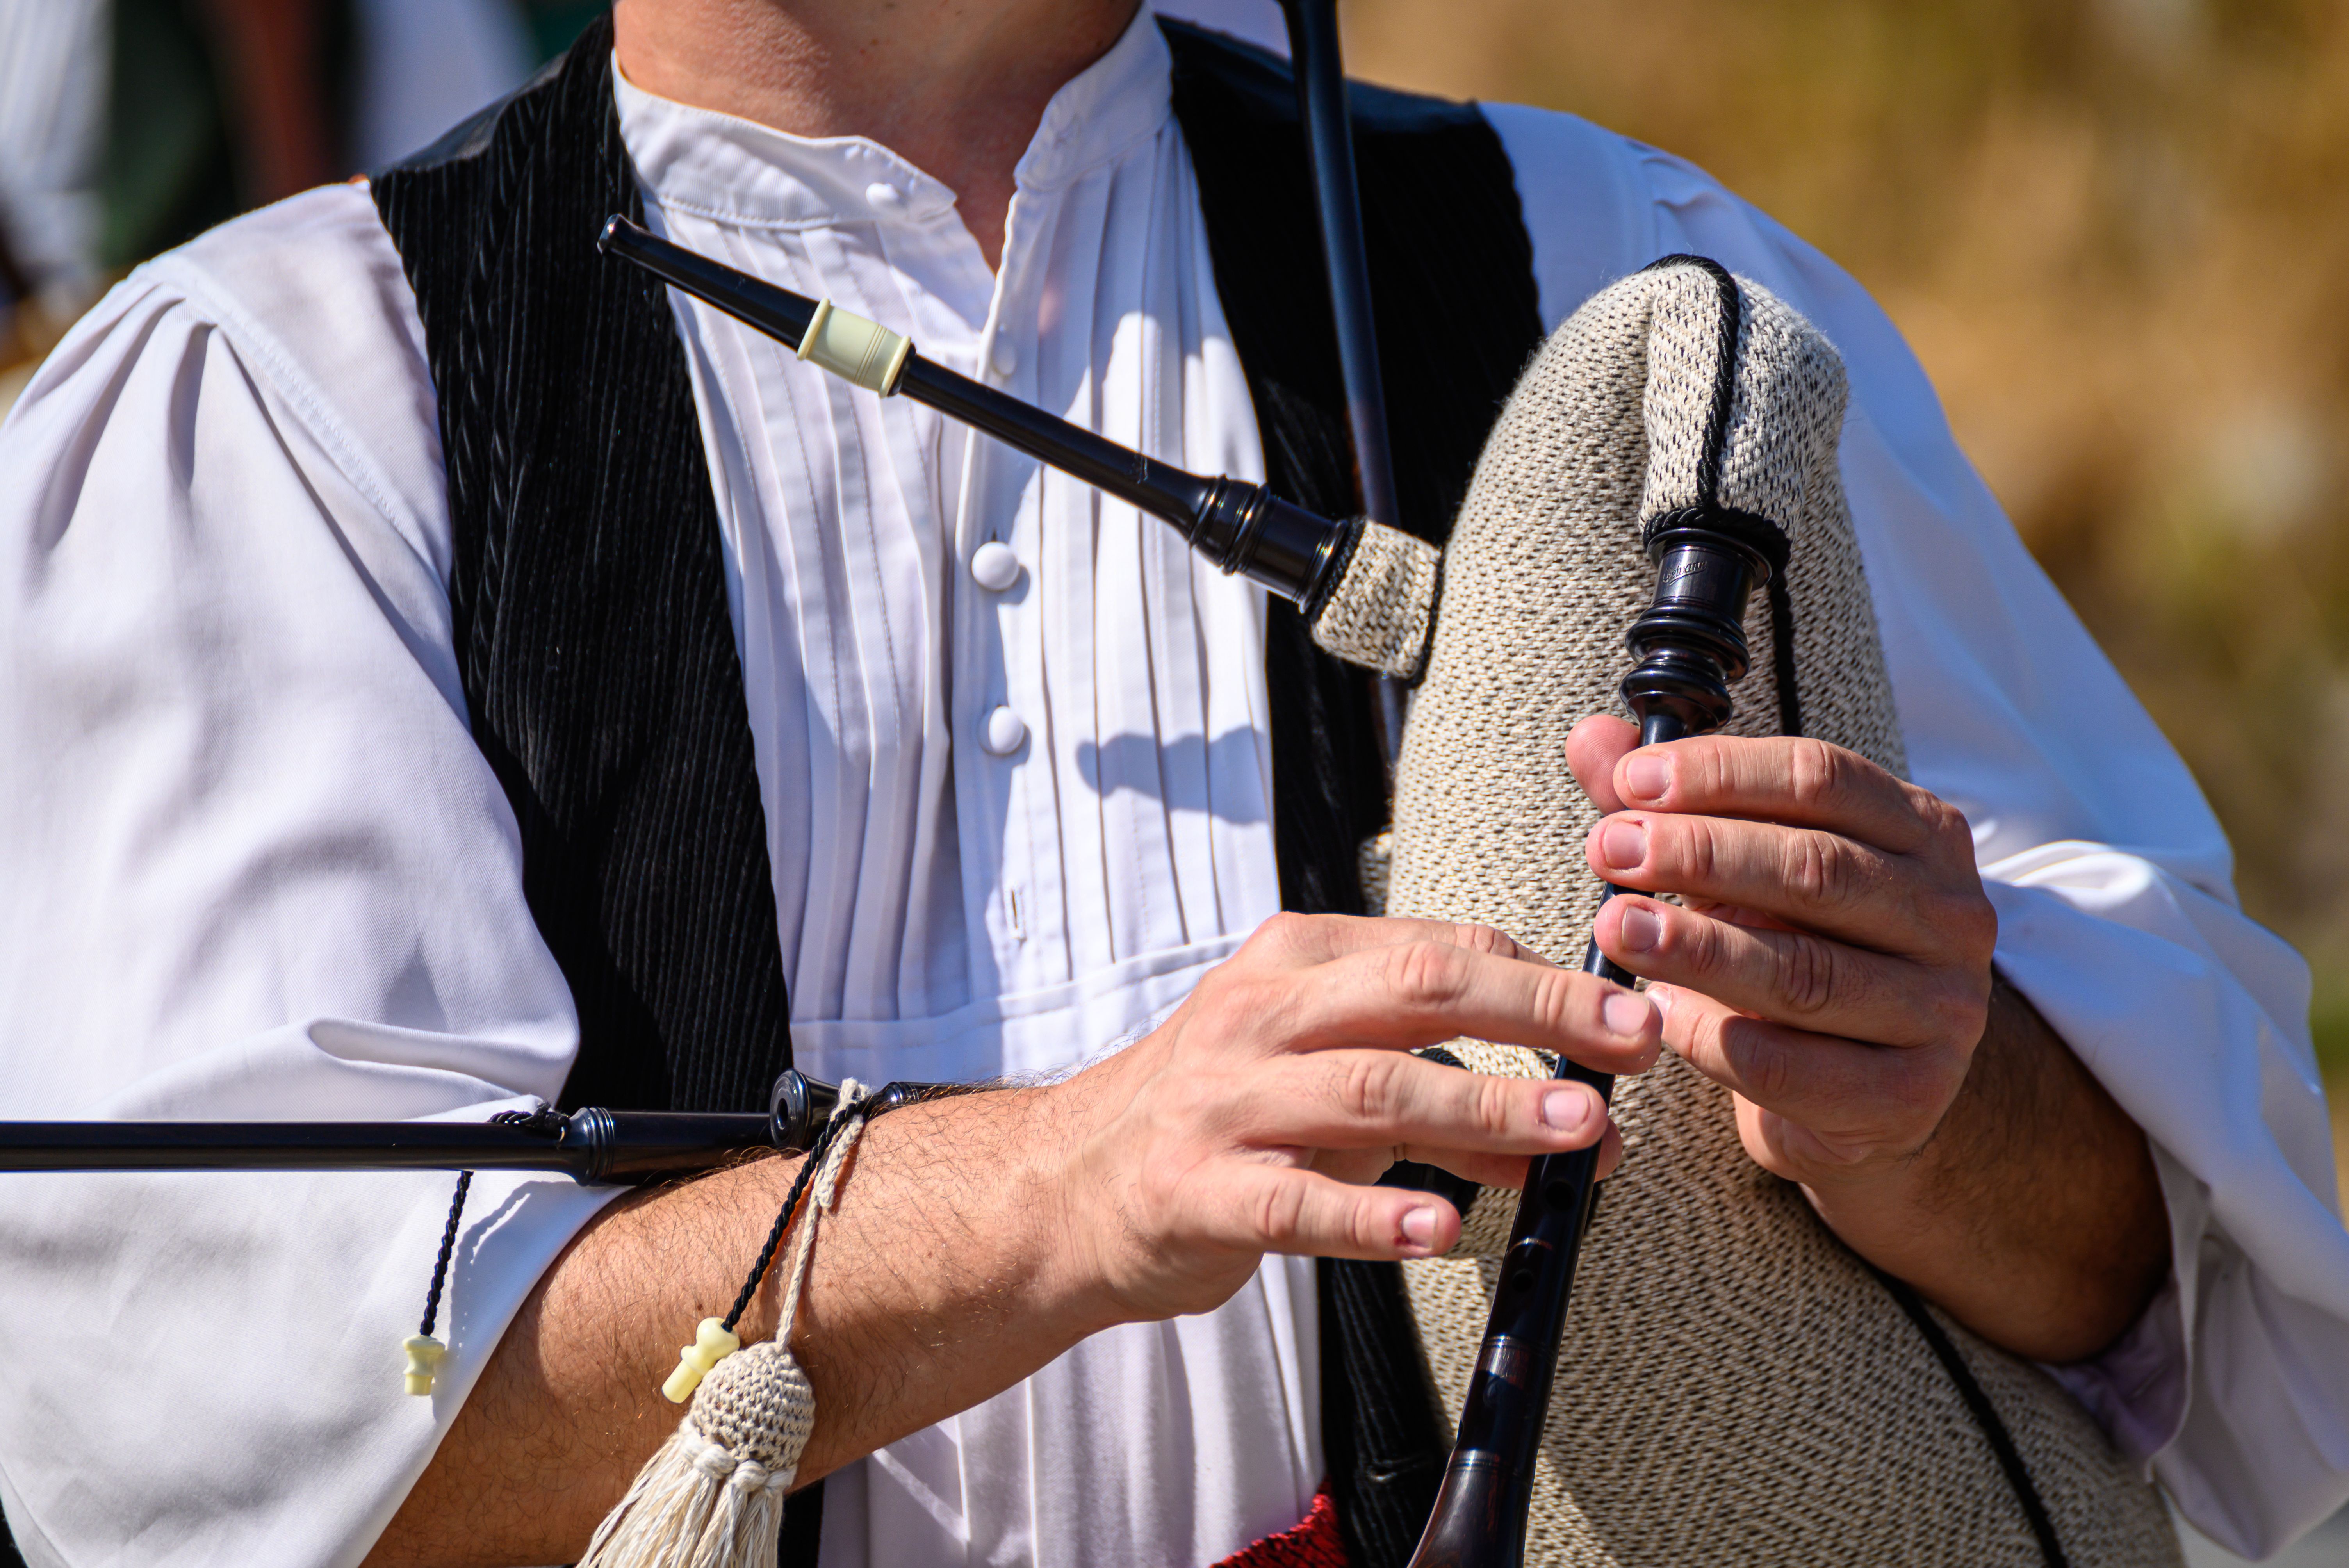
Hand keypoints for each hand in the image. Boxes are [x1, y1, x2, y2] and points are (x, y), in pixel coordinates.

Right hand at [1045, 913, 1656, 1321]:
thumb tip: (1575, 1131)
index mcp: (1294, 963)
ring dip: (1483, 1111)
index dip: (1543, 979)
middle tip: (1633, 1047)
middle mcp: (1258, 1016)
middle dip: (1538, 1018)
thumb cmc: (1222, 1119)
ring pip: (1371, 1090)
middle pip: (1419, 993)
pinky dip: (1373, 1215)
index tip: (1626, 1011)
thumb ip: (1447, 1103)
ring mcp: (1224, 1102)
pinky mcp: (1197, 1191)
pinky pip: (1296, 1201)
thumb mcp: (1328, 1084)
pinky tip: (1441, 1230)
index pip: (1438, 949)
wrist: (1070, 1187)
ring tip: (1572, 1135)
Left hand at [1567, 715, 2166, 1360]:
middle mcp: (1951, 916)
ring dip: (1696, 948)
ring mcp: (1940, 1012)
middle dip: (1700, 855)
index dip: (1721, 773)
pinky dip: (1709, 1036)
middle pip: (1815, 869)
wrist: (1861, 1089)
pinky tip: (1655, 1013)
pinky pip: (1785, 1065)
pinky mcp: (1907, 1098)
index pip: (1822, 778)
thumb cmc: (1797, 949)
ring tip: (1617, 927)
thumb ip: (1674, 806)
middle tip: (1608, 850)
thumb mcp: (1743, 870)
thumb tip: (1591, 740)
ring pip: (1802, 973)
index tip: (1629, 784)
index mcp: (1923, 835)